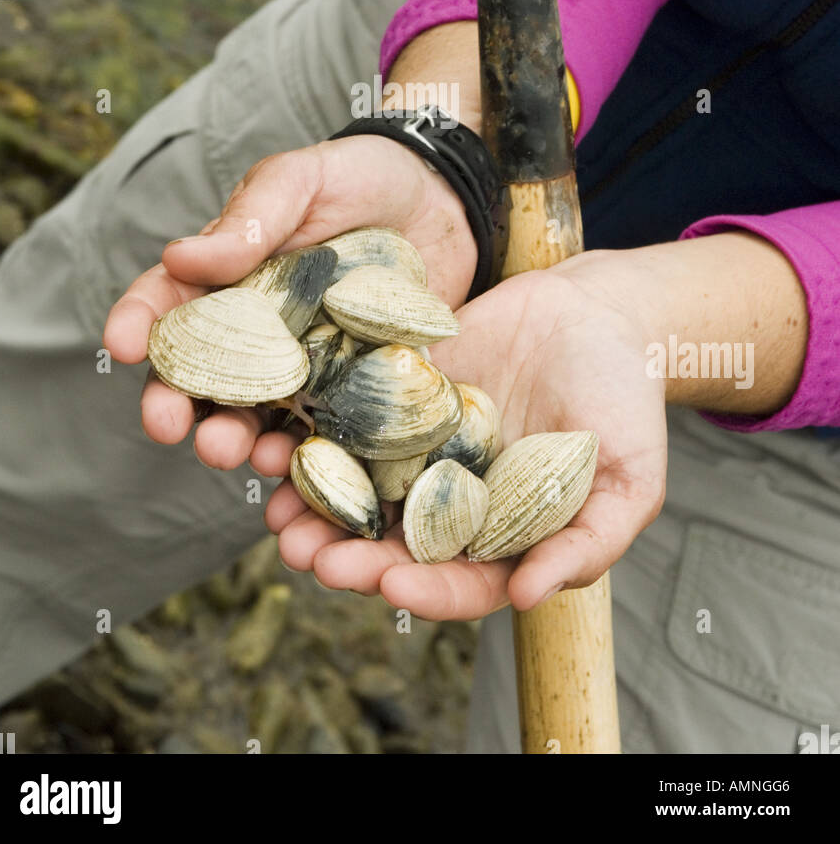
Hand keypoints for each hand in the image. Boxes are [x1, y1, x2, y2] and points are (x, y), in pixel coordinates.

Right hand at [103, 136, 476, 467]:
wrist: (445, 202)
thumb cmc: (361, 177)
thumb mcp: (303, 180)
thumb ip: (251, 218)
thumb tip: (180, 256)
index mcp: (225, 274)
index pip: (166, 301)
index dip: (136, 324)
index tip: (121, 346)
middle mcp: (253, 329)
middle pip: (198, 374)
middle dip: (174, 402)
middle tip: (166, 423)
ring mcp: (301, 365)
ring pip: (252, 415)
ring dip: (232, 439)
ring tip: (231, 452)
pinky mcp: (350, 392)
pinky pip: (321, 434)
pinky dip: (303, 460)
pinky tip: (297, 474)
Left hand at [258, 249, 667, 616]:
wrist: (598, 311)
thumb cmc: (624, 400)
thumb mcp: (629, 479)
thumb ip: (588, 543)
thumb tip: (527, 597)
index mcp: (503, 534)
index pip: (458, 580)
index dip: (423, 588)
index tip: (390, 583)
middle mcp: (451, 497)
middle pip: (391, 542)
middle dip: (347, 555)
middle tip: (310, 557)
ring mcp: (419, 443)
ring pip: (357, 486)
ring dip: (313, 505)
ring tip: (278, 513)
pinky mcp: (397, 389)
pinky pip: (349, 414)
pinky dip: (312, 430)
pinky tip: (281, 437)